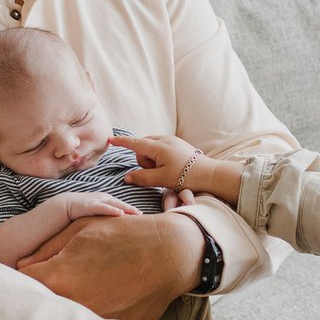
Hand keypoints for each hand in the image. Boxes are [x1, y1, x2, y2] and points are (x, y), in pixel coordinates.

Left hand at [17, 211, 202, 319]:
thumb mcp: (81, 230)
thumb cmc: (125, 235)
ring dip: (67, 310)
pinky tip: (106, 300)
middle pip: (42, 308)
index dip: (22, 279)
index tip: (27, 276)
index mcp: (59, 279)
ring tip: (84, 290)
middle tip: (53, 285)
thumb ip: (46, 249)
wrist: (171, 253)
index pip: (22, 286)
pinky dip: (93, 319)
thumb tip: (21, 265)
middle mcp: (73, 306)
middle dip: (42, 297)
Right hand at [64, 192, 141, 221]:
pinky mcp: (90, 205)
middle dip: (132, 209)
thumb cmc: (80, 211)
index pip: (121, 205)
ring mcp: (97, 201)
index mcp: (105, 200)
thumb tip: (112, 229)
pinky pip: (104, 207)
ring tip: (137, 214)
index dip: (131, 210)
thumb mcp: (95, 213)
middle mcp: (103, 198)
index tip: (142, 216)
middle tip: (143, 216)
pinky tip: (120, 213)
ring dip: (126, 208)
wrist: (63, 206)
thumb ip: (103, 218)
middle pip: (121, 203)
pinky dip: (112, 210)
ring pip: (115, 204)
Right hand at [110, 134, 242, 205]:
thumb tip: (126, 177)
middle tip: (156, 172)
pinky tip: (170, 167)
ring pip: (151, 147)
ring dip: (152, 159)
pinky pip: (160, 147)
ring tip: (165, 171)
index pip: (135, 143)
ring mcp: (172, 140)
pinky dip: (159, 157)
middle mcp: (164, 139)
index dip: (122, 142)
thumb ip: (142, 178)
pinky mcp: (177, 144)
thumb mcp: (161, 180)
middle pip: (142, 146)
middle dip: (143, 159)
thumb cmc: (185, 176)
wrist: (209, 173)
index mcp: (158, 147)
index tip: (110, 139)